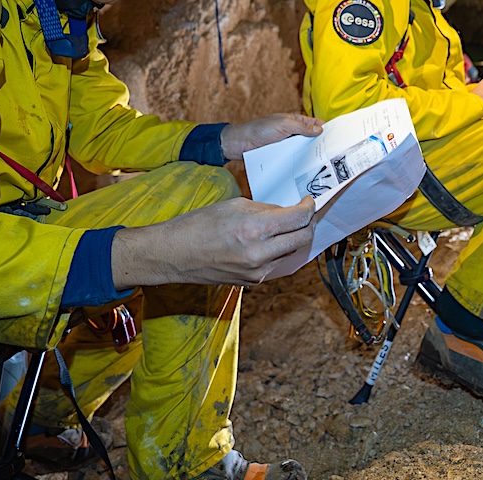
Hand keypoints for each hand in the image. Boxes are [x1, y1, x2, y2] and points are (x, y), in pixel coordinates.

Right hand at [111, 196, 316, 286]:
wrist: (173, 256)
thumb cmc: (197, 225)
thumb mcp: (233, 206)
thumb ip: (264, 209)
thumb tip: (285, 211)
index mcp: (254, 229)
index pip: (298, 218)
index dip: (309, 207)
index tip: (308, 201)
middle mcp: (259, 254)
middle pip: (302, 238)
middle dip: (308, 223)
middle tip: (304, 213)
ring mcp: (257, 272)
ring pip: (290, 252)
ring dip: (292, 238)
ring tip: (283, 225)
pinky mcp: (252, 282)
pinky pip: (275, 264)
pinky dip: (277, 251)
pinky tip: (266, 241)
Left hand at [220, 113, 323, 159]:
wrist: (241, 144)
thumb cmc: (261, 129)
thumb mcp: (284, 125)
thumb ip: (302, 127)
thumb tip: (320, 129)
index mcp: (294, 121)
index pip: (314, 123)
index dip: (325, 128)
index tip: (337, 136)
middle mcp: (292, 133)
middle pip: (310, 138)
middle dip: (320, 144)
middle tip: (333, 153)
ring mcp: (287, 145)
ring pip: (303, 150)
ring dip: (310, 155)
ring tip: (324, 163)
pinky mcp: (282, 155)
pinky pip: (294, 158)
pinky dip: (300, 162)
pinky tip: (308, 169)